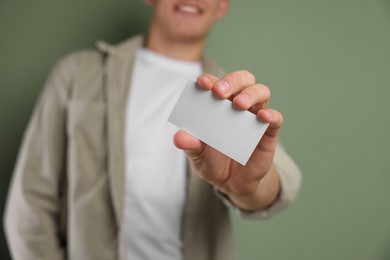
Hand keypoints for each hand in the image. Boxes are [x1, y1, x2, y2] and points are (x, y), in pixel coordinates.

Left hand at [174, 70, 281, 209]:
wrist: (232, 183)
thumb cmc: (214, 162)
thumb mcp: (198, 156)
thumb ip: (190, 145)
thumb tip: (179, 137)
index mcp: (218, 104)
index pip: (216, 84)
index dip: (210, 80)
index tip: (202, 83)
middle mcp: (238, 105)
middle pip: (242, 80)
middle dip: (231, 81)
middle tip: (220, 92)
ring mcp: (254, 116)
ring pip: (261, 92)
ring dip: (250, 94)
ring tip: (239, 104)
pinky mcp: (268, 132)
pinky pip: (275, 118)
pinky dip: (271, 114)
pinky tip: (263, 117)